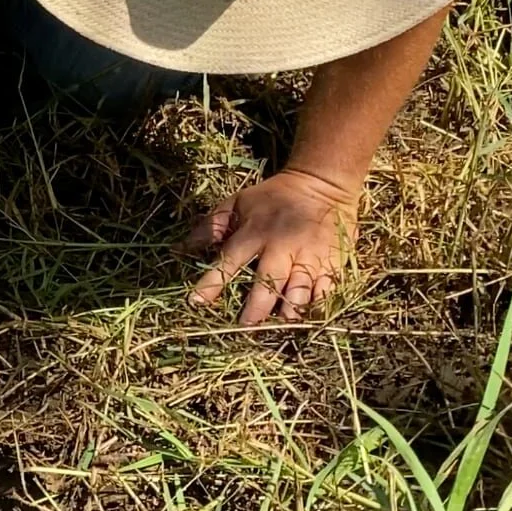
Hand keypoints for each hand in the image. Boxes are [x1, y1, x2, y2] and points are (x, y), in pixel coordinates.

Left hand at [187, 167, 359, 324]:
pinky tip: (309, 317)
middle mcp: (281, 246)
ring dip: (289, 310)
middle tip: (245, 325)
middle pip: (268, 282)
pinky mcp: (331, 261)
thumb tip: (180, 250)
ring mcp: (309, 255)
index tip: (196, 302)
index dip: (212, 283)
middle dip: (256, 307)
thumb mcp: (236, 203)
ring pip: (299, 289)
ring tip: (280, 325)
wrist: (322, 185)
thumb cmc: (272, 197)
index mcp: (254, 232)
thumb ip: (210, 227)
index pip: (229, 262)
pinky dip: (317, 305)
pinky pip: (326, 288)